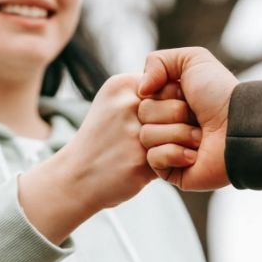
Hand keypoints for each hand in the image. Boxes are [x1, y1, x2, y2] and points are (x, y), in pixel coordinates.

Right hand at [19, 73, 195, 243]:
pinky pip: (177, 155)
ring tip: (174, 149)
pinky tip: (165, 164)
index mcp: (122, 86)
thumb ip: (144, 93)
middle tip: (177, 134)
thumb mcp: (113, 101)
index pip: (171, 84)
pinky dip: (177, 161)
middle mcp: (127, 105)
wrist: (76, 177)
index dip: (177, 102)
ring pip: (183, 131)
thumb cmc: (103, 139)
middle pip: (180, 107)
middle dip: (184, 122)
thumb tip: (182, 90)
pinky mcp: (140, 160)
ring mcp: (133, 133)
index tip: (170, 116)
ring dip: (184, 143)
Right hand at [138, 47, 238, 190]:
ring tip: (200, 136)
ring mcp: (168, 146)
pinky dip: (175, 153)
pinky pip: (154, 159)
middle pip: (143, 114)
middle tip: (196, 116)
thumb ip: (157, 61)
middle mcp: (167, 122)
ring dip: (178, 133)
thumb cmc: (219, 93)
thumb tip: (140, 90)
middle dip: (172, 113)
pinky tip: (195, 155)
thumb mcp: (192, 59)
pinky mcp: (171, 170)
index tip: (185, 92)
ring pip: (146, 136)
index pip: (143, 95)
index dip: (164, 92)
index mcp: (169, 98)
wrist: (240, 127)